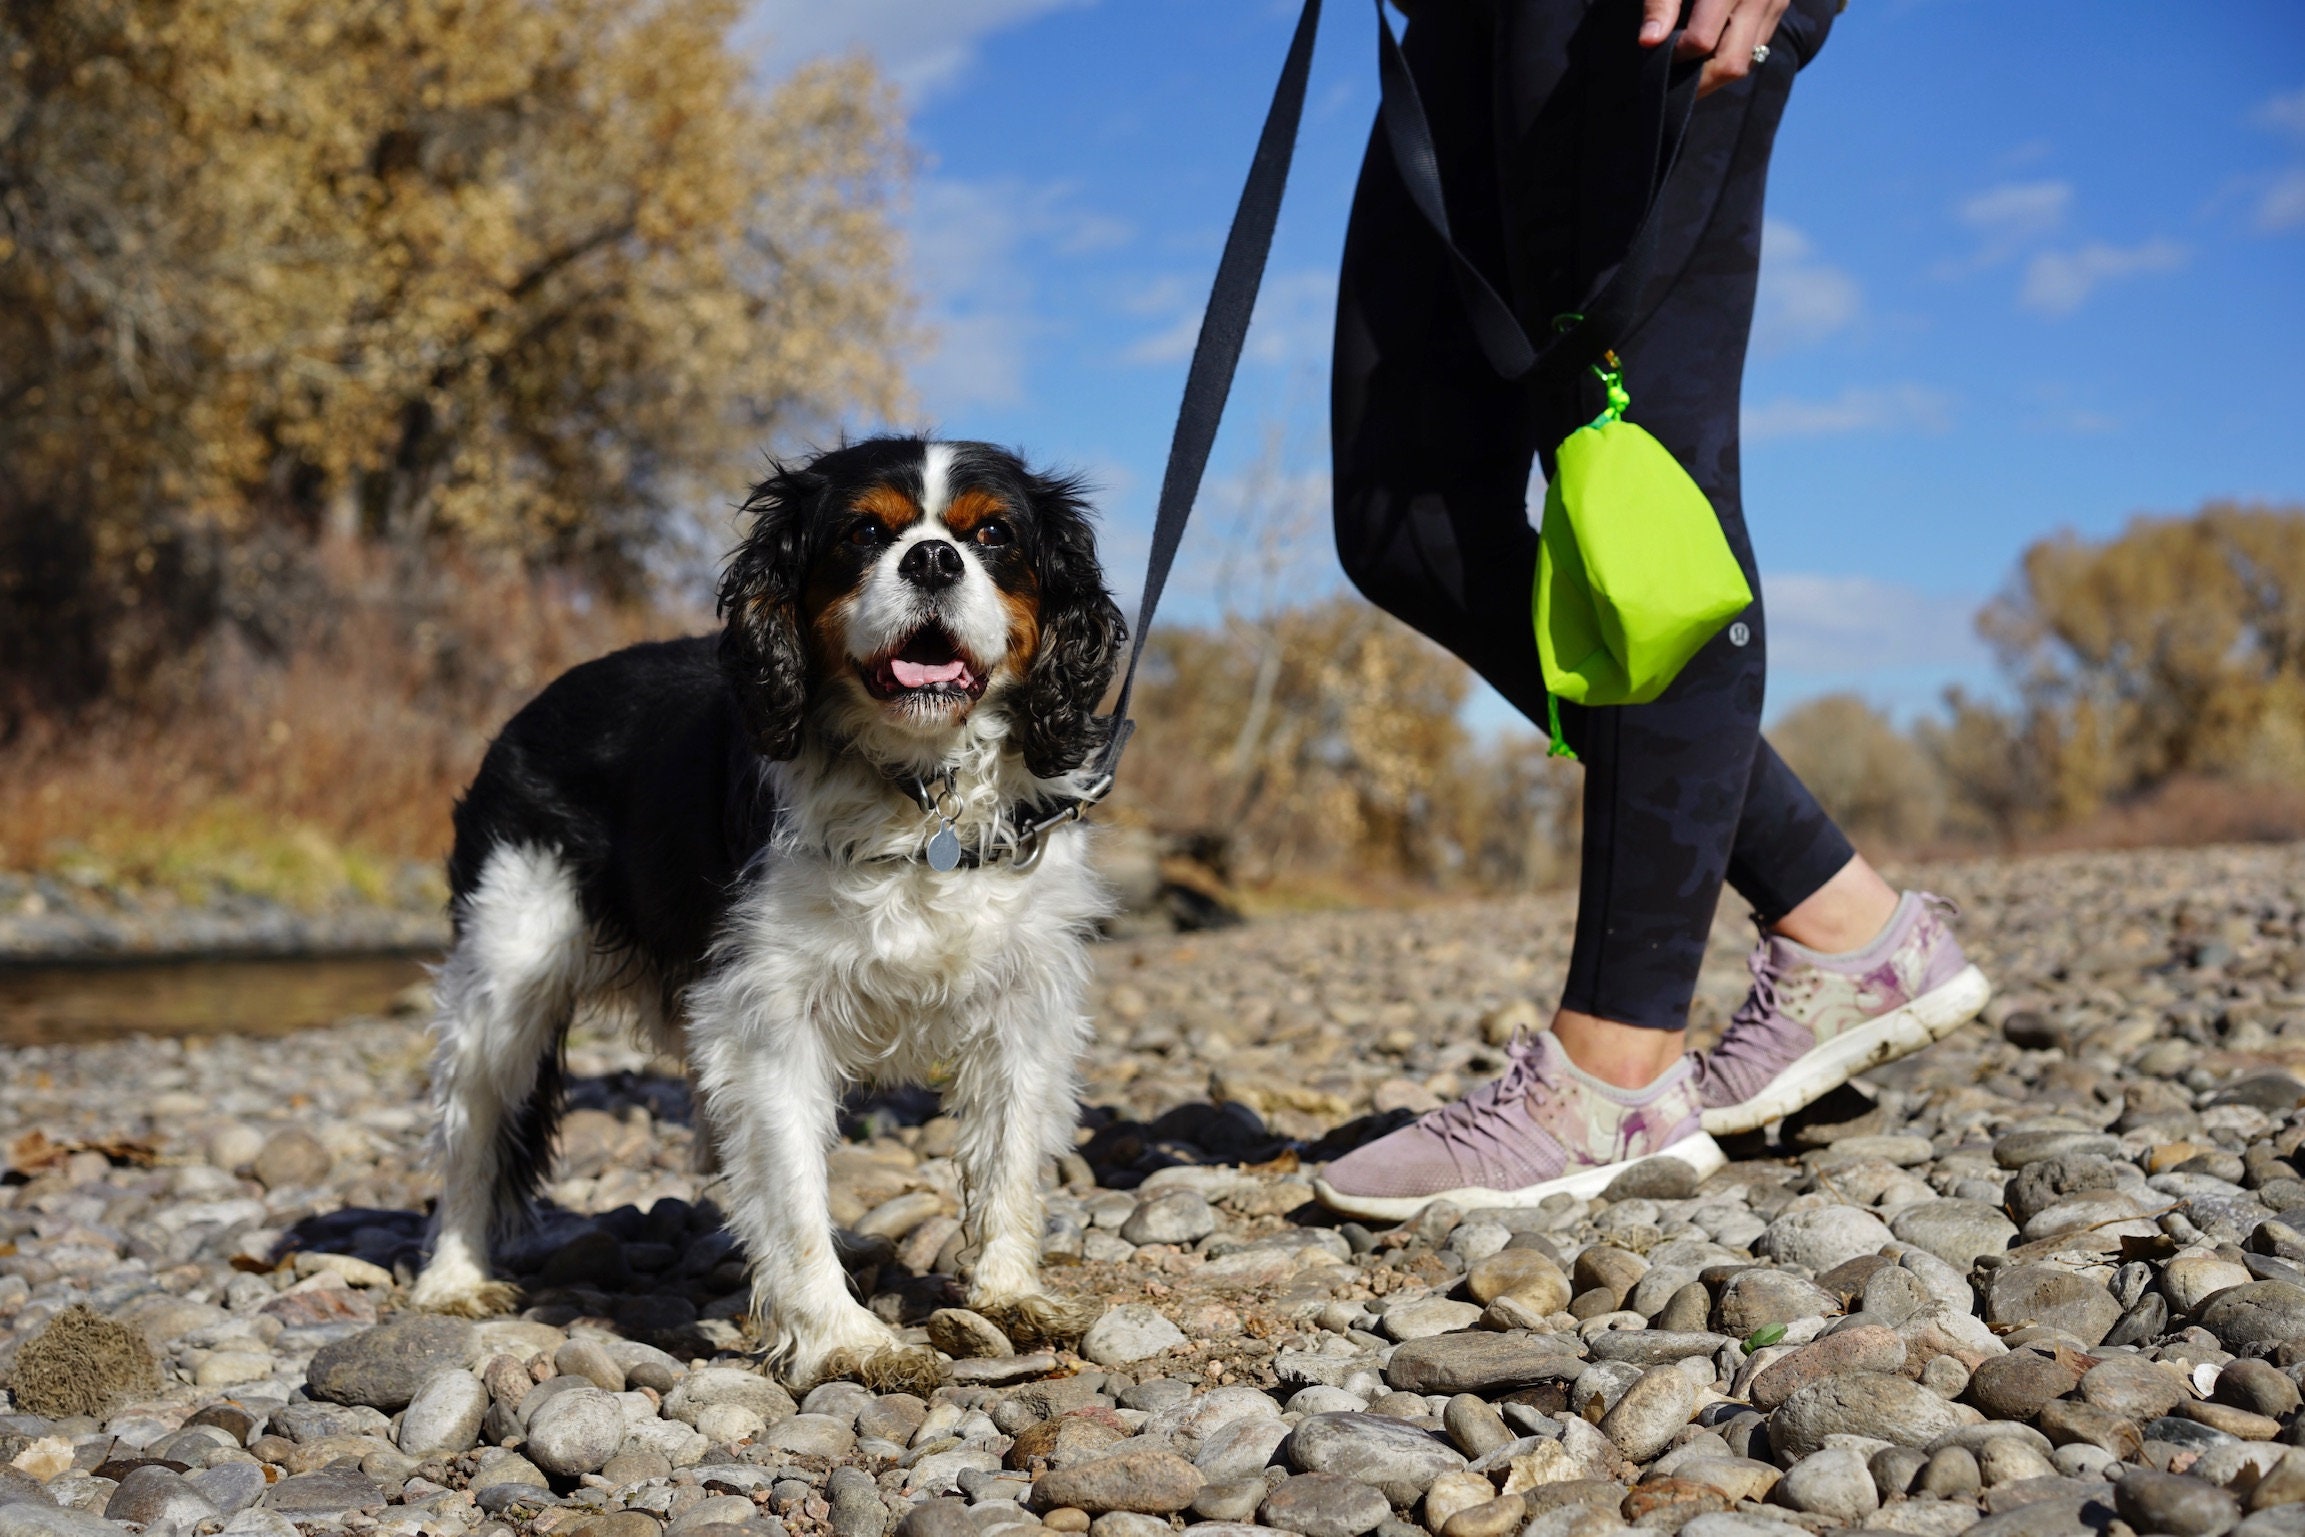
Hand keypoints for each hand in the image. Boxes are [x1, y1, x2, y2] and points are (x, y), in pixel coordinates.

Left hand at [1638, 0, 1792, 95]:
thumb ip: (1661, 4)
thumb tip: (1648, 42)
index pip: (1702, 40)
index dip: (1676, 55)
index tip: (1659, 52)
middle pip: (1731, 63)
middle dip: (1699, 81)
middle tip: (1672, 83)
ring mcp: (1774, 2)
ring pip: (1748, 61)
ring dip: (1716, 72)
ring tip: (1689, 68)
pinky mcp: (1780, 5)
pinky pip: (1758, 46)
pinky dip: (1732, 54)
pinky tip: (1710, 51)